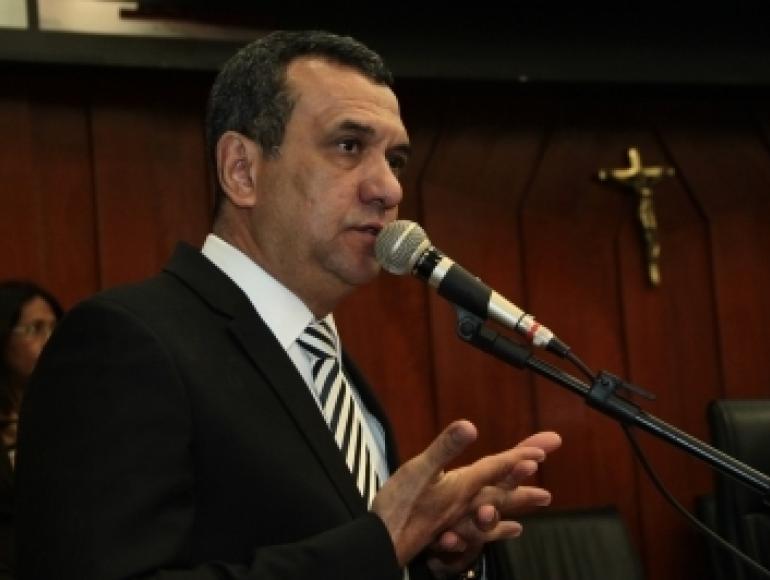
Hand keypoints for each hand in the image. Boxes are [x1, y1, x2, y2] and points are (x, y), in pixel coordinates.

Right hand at [370, 420, 551, 567]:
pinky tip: (513, 528)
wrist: (385, 542)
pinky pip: (483, 529)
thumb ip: (445, 448)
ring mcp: (459, 518)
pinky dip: (501, 528)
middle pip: (502, 490)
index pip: (497, 467)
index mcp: (463, 486)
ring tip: (542, 498)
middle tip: (552, 477)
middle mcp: (466, 503)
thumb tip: (470, 426)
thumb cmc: (400, 505)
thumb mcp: (420, 469)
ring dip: (519, 501)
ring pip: (496, 508)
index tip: (543, 451)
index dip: (519, 456)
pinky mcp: (449, 529)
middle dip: (526, 481)